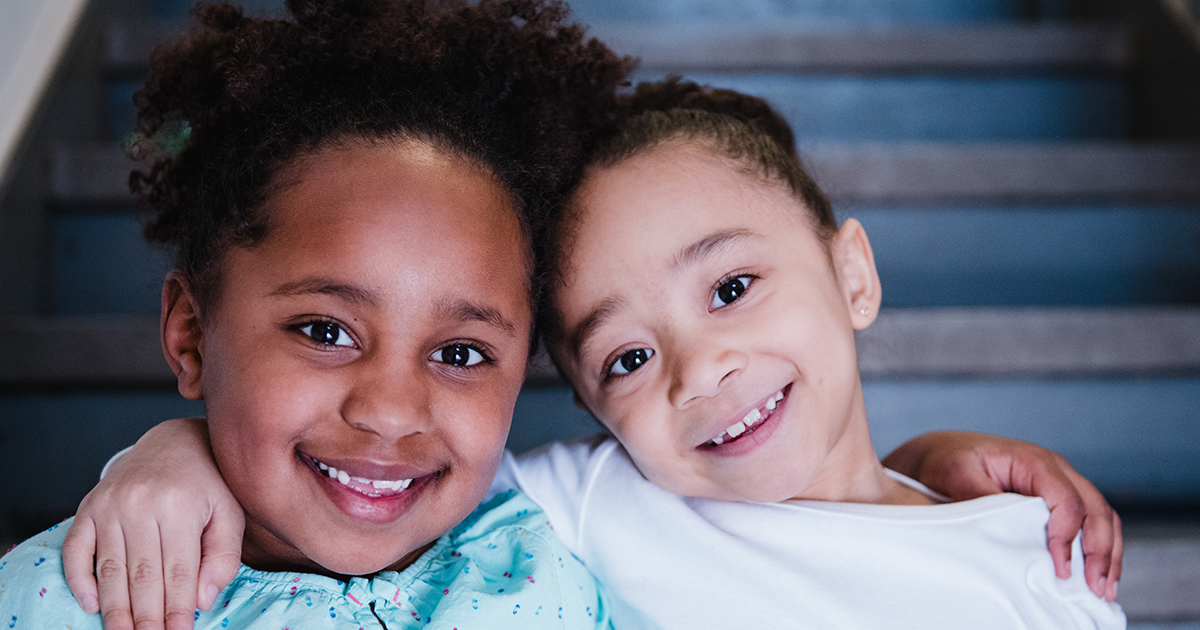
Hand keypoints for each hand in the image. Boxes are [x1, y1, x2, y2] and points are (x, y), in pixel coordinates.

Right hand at [62, 418, 243, 629]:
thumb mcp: (229, 513)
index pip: (178, 571)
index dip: (178, 609)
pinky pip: (75, 549)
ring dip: (115, 608)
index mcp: (179, 505)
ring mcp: (109, 505)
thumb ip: (223, 557)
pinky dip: (79, 580)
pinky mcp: (88, 507)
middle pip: (141, 575)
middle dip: (146, 617)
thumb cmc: (208, 484)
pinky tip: (92, 605)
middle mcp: (140, 503)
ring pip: (109, 568)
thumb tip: (202, 601)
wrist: (173, 443)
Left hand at [882, 431, 1120, 601]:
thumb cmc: (948, 460)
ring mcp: (1061, 484)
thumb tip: (1001, 519)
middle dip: (1100, 551)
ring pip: (1101, 517)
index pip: (1067, 499)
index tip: (1060, 568)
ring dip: (1107, 554)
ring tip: (1104, 589)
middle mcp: (1056, 470)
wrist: (943, 453)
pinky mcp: (1058, 500)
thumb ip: (979, 493)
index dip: (1068, 535)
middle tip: (1096, 588)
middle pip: (1096, 509)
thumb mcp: (955, 472)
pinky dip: (1099, 549)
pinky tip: (1096, 575)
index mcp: (1035, 461)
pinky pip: (1090, 522)